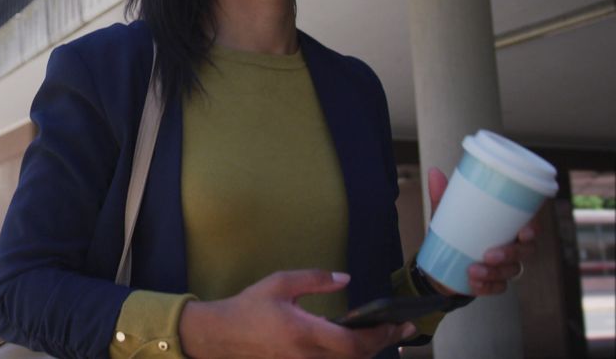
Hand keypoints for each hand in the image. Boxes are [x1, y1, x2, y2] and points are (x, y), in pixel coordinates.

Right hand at [179, 270, 414, 357]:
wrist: (223, 335)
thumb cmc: (250, 306)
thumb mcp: (280, 283)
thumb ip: (315, 279)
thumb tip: (346, 279)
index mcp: (304, 332)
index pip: (352, 344)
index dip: (379, 337)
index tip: (397, 324)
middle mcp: (308, 355)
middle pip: (358, 358)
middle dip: (385, 343)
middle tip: (405, 328)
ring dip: (370, 350)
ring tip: (388, 334)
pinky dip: (353, 355)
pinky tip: (361, 342)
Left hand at [427, 168, 537, 295]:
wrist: (440, 262)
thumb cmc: (455, 230)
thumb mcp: (448, 213)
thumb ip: (443, 195)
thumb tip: (434, 172)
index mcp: (509, 227)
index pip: (531, 227)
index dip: (533, 230)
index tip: (524, 232)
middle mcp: (514, 247)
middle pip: (526, 252)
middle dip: (511, 254)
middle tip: (489, 254)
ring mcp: (506, 266)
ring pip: (512, 271)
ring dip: (495, 273)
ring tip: (473, 270)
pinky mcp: (494, 282)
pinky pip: (498, 288)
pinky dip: (487, 287)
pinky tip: (474, 284)